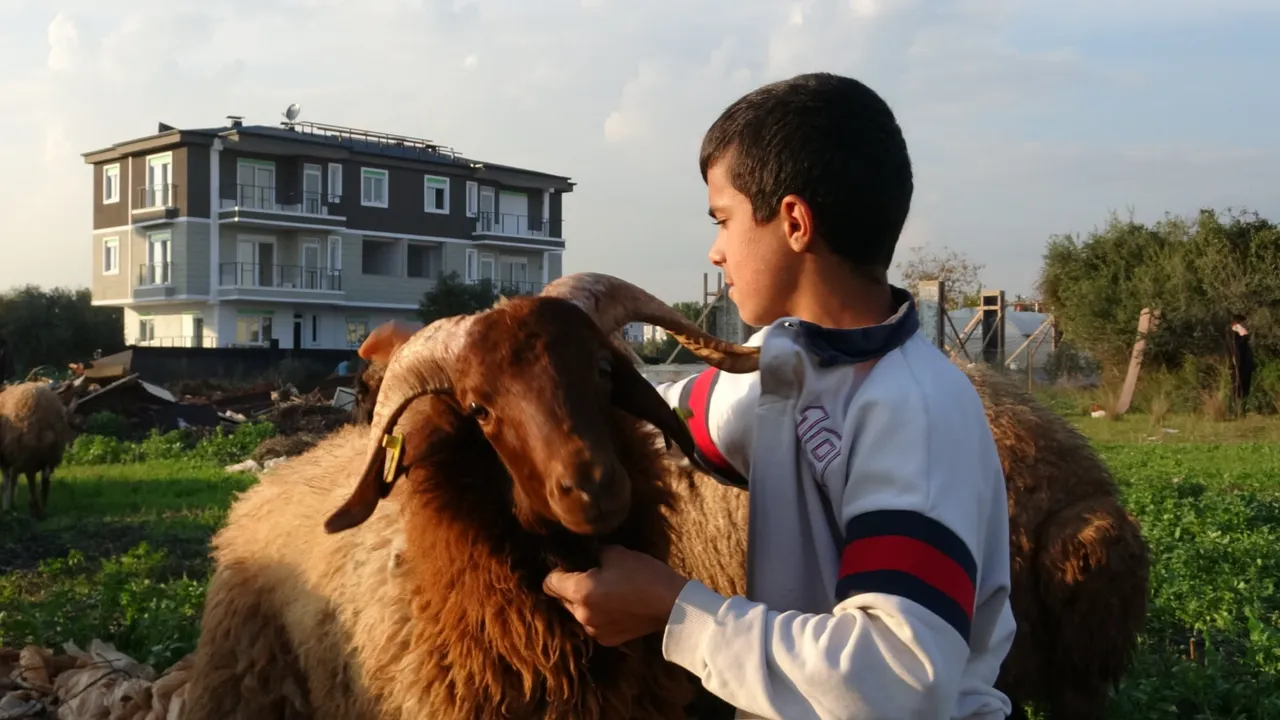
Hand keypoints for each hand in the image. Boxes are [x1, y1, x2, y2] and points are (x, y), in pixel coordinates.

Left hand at [543, 545, 689, 646]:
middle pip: (561, 599)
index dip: (558, 571)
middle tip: (592, 576)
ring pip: (577, 613)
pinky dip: (598, 616)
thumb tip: (583, 553)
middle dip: (570, 587)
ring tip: (606, 592)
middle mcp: (581, 615)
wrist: (672, 604)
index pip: (549, 582)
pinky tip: (616, 607)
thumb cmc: (644, 574)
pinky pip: (592, 625)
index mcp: (580, 591)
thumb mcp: (616, 553)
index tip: (572, 565)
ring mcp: (593, 630)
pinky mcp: (606, 640)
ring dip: (584, 603)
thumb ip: (592, 553)